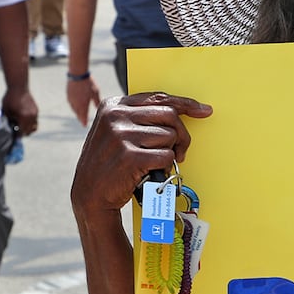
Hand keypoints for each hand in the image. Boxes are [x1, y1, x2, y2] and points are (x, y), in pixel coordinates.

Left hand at [2, 87, 37, 136]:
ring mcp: (35, 113)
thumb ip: (9, 120)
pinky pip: (35, 120)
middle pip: (30, 131)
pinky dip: (30, 123)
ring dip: (28, 129)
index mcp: (23, 117)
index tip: (15, 137)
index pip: (22, 131)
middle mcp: (31, 116)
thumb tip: (11, 128)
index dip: (18, 135)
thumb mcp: (7, 111)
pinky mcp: (36, 110)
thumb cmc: (10, 98)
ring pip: (34, 127)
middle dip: (24, 133)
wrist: (18, 87)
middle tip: (18, 133)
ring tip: (22, 128)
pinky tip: (24, 120)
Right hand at [67, 75, 101, 126]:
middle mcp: (76, 104)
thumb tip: (99, 109)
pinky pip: (71, 104)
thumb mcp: (95, 93)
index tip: (85, 126)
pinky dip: (74, 106)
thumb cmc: (88, 83)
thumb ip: (97, 102)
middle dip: (80, 118)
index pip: (83, 116)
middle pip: (78, 114)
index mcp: (83, 105)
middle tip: (83, 121)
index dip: (84, 121)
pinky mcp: (68, 95)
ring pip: (74, 109)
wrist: (77, 74)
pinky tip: (75, 106)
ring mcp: (71, 99)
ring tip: (79, 114)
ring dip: (77, 112)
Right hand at [71, 92, 213, 215]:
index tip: (203, 110)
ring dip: (170, 153)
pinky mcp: (130, 156)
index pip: (158, 98)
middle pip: (169, 116)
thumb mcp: (116, 132)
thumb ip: (139, 118)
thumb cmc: (110, 163)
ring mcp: (121, 135)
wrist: (90, 195)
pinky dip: (165, 168)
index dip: (185, 104)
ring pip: (170, 137)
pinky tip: (150, 172)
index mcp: (113, 105)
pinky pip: (166, 156)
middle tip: (180, 151)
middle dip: (182, 135)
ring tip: (155, 164)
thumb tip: (179, 110)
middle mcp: (115, 116)